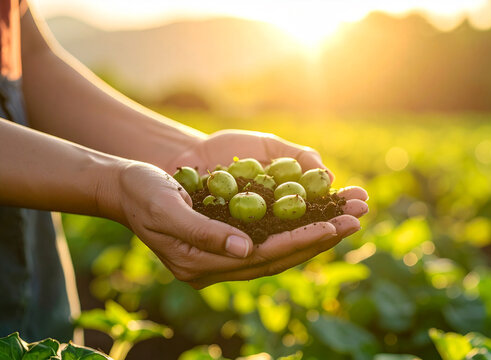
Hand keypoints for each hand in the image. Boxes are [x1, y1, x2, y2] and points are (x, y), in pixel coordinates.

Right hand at [154, 130, 367, 287]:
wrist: (124, 186)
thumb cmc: (141, 191)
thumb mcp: (168, 208)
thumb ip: (204, 233)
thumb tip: (246, 251)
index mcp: (201, 264)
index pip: (262, 256)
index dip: (300, 241)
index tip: (334, 226)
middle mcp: (216, 266)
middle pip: (278, 256)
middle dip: (318, 239)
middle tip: (354, 220)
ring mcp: (222, 256)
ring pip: (278, 250)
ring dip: (313, 235)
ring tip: (346, 219)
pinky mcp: (226, 241)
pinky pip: (269, 237)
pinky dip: (295, 227)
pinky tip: (318, 217)